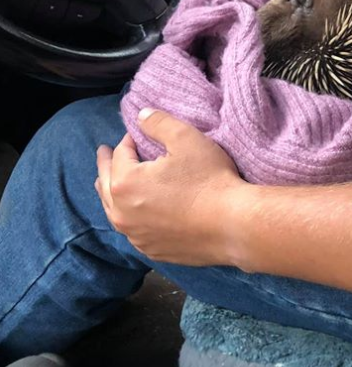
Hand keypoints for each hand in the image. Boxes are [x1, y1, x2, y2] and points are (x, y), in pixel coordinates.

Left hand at [96, 109, 247, 265]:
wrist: (233, 224)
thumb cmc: (210, 179)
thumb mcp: (185, 138)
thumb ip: (158, 123)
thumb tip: (141, 115)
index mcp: (125, 184)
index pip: (119, 155)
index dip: (128, 141)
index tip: (137, 135)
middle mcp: (123, 214)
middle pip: (106, 184)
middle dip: (106, 165)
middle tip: (103, 153)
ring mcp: (136, 236)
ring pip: (114, 211)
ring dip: (112, 193)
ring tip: (109, 183)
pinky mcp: (152, 251)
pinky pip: (132, 230)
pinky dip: (129, 217)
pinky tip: (136, 214)